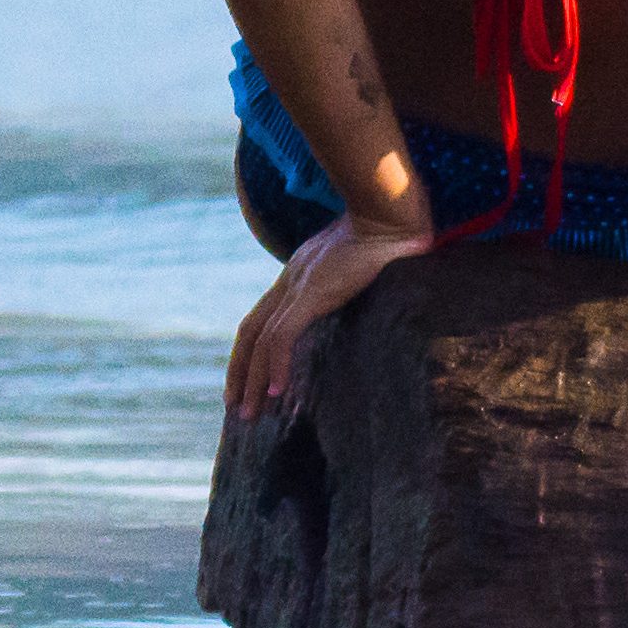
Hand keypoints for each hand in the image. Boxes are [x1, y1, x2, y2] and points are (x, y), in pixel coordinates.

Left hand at [225, 196, 438, 419]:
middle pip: (250, 329)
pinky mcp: (312, 293)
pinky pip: (282, 336)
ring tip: (251, 414)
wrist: (391, 213)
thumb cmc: (391, 231)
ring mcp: (299, 285)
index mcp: (301, 272)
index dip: (251, 349)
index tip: (250, 379)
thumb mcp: (367, 261)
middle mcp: (292, 279)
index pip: (263, 316)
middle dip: (240, 370)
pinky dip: (276, 365)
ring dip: (252, 379)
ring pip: (261, 339)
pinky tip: (276, 392)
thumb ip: (361, 278)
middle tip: (235, 407)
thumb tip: (385, 292)